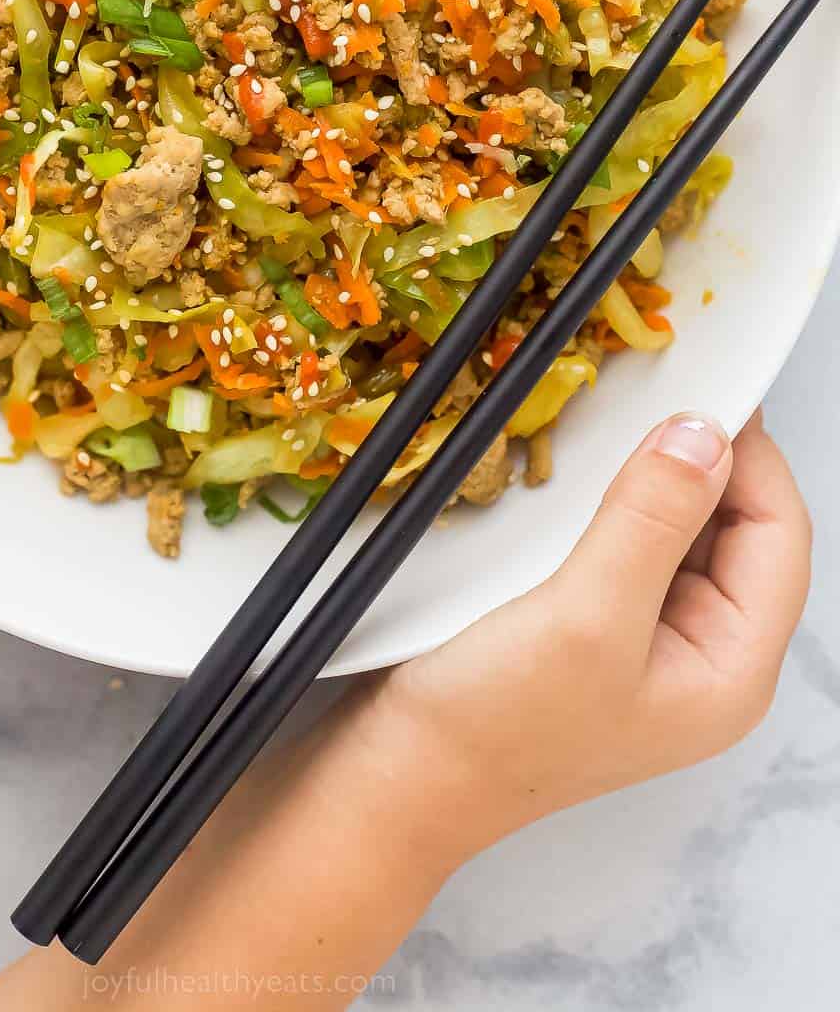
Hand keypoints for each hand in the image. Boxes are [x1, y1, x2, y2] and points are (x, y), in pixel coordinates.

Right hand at [378, 409, 810, 851]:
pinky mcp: (592, 630)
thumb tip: (702, 433)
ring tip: (609, 428)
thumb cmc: (493, 726)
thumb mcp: (585, 616)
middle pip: (734, 528)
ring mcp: (645, 645)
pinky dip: (608, 503)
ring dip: (649, 477)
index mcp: (730, 670)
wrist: (393, 783)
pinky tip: (574, 478)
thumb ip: (652, 518)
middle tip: (647, 395)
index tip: (700, 389)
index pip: (778, 535)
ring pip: (677, 531)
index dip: (749, 455)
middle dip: (698, 460)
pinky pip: (624, 546)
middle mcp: (700, 657)